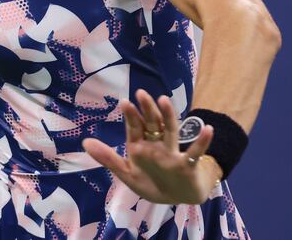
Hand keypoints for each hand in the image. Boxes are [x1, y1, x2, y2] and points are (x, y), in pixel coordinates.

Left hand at [82, 89, 221, 204]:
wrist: (179, 198)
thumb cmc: (153, 183)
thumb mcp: (127, 173)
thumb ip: (107, 158)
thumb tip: (84, 141)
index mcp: (140, 146)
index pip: (135, 127)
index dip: (131, 116)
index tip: (124, 102)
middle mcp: (156, 145)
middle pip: (152, 124)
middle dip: (147, 110)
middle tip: (141, 93)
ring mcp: (172, 153)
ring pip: (171, 131)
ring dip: (169, 116)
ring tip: (165, 100)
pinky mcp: (187, 165)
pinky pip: (196, 152)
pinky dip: (202, 142)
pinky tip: (207, 129)